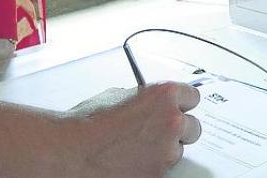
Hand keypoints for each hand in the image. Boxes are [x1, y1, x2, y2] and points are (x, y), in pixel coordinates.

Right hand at [67, 82, 202, 176]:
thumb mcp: (118, 96)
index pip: (192, 96)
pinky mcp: (160, 176)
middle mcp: (172, 123)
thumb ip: (143, 99)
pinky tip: (133, 162)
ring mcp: (167, 152)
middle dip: (178, 129)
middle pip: (193, 126)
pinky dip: (151, 167)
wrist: (73, 152)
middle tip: (159, 131)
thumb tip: (147, 103)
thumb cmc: (88, 124)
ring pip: (178, 151)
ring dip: (164, 150)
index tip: (177, 107)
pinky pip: (163, 169)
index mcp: (164, 96)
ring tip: (138, 149)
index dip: (181, 103)